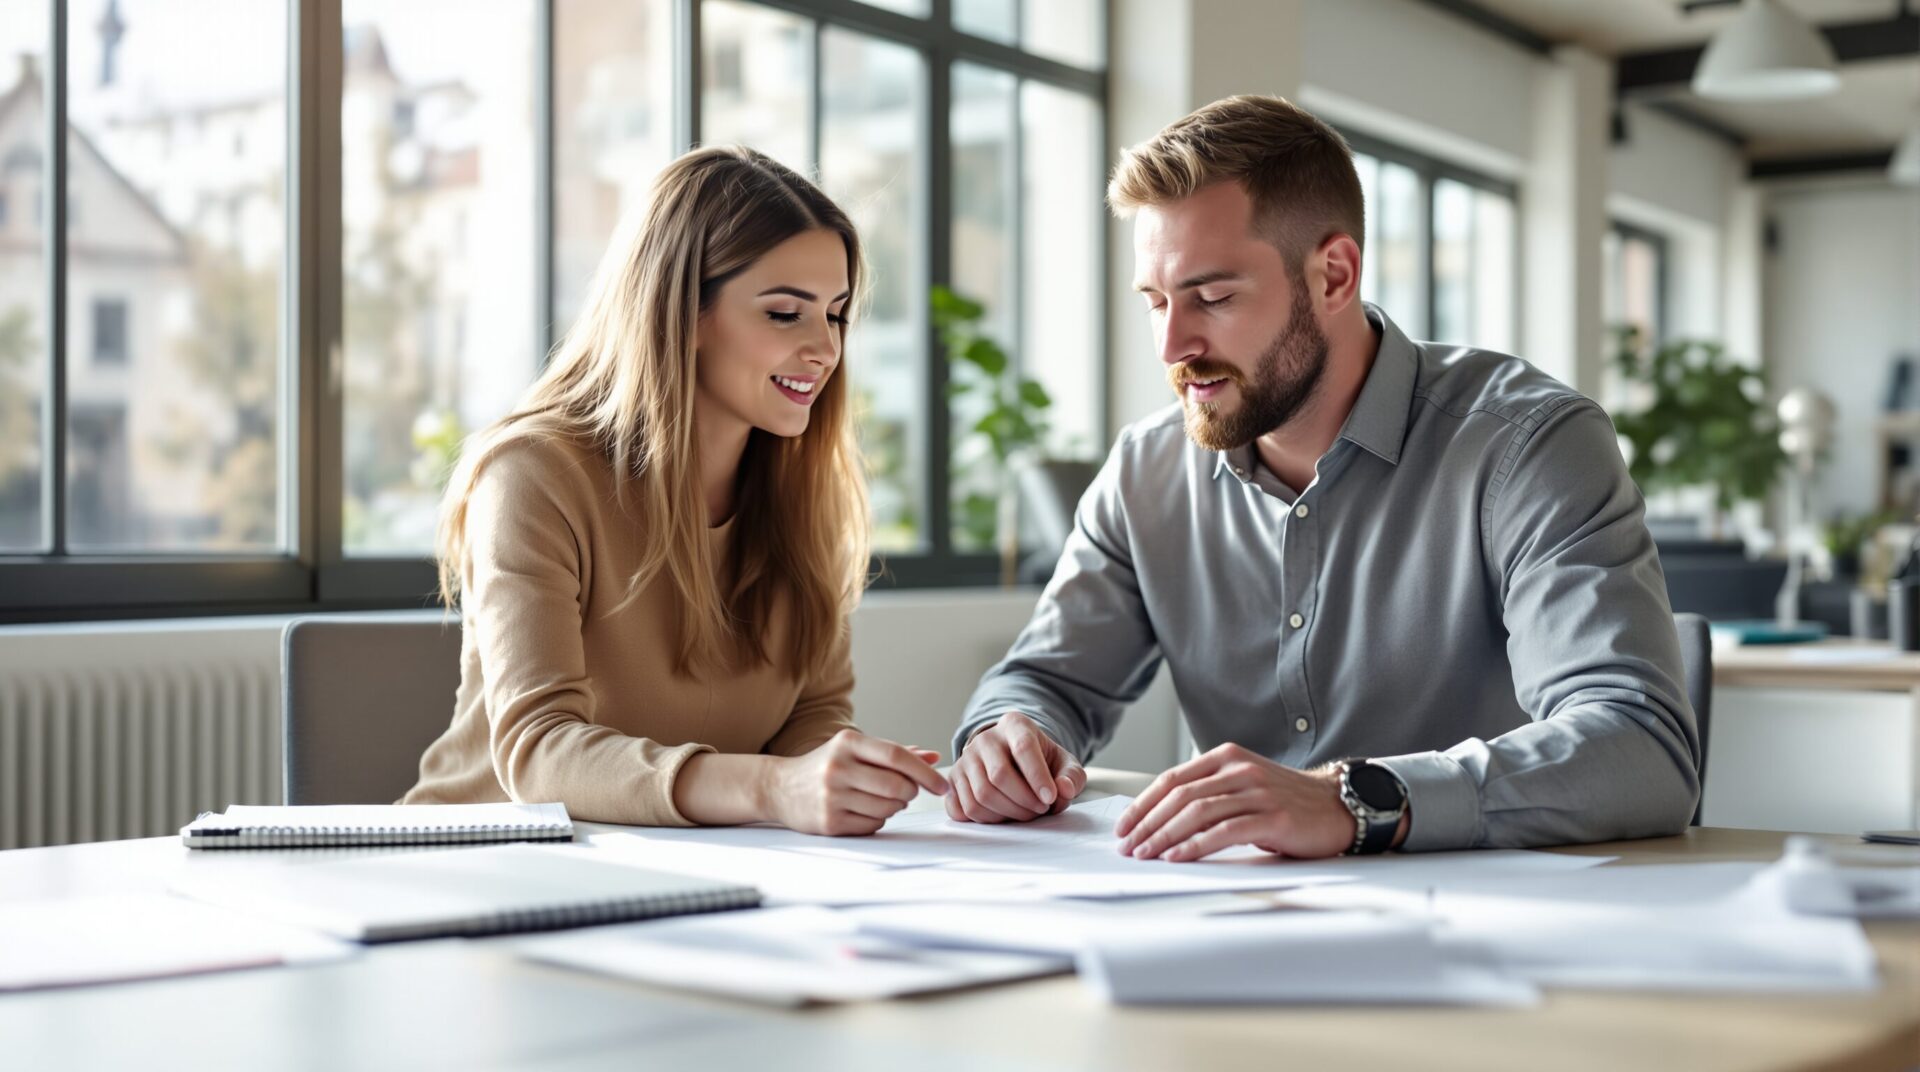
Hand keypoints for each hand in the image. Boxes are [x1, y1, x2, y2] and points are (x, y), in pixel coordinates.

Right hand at [765, 730, 948, 835]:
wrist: (779, 788)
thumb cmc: (827, 766)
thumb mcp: (856, 750)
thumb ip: (896, 753)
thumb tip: (933, 756)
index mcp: (848, 742)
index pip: (896, 756)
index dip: (925, 772)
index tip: (942, 785)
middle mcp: (838, 767)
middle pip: (897, 786)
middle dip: (911, 792)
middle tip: (906, 791)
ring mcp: (832, 796)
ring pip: (888, 808)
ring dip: (895, 807)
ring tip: (881, 799)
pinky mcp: (829, 822)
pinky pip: (873, 825)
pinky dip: (878, 820)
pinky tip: (864, 811)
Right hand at [946, 711, 1086, 823]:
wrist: (1013, 758)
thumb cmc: (1041, 761)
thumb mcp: (1064, 763)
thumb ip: (1072, 776)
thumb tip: (1063, 790)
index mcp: (1014, 724)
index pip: (1023, 748)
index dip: (1037, 777)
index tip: (1050, 799)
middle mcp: (985, 738)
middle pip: (999, 775)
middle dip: (1024, 801)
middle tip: (1041, 810)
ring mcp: (965, 758)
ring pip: (981, 795)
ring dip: (1007, 814)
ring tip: (1026, 813)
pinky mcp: (953, 779)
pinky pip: (964, 808)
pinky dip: (986, 820)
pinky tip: (1003, 816)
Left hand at [1114, 744, 1366, 861]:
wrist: (1337, 806)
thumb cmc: (1285, 801)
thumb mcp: (1243, 784)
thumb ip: (1209, 791)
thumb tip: (1160, 816)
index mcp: (1227, 756)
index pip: (1172, 779)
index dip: (1143, 804)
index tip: (1124, 827)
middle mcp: (1240, 769)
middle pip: (1179, 796)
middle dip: (1147, 823)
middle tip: (1127, 846)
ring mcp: (1257, 792)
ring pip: (1197, 813)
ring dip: (1164, 836)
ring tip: (1145, 854)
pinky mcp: (1273, 818)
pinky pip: (1224, 831)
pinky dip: (1195, 845)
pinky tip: (1177, 857)